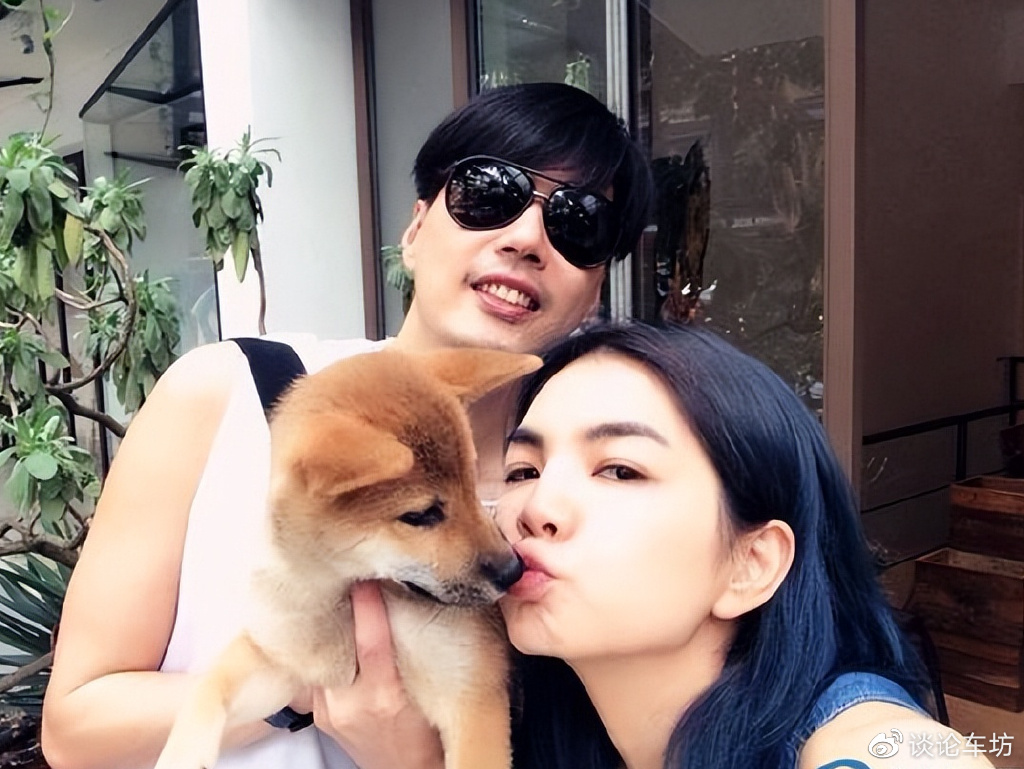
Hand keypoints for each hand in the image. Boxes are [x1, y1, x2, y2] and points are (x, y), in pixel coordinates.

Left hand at [312, 581, 443, 768]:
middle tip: (348, 570)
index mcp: (386, 695)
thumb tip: (416, 594)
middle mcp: (351, 703)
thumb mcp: (436, 687)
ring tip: (342, 595)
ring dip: (333, 624)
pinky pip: (317, 670)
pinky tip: (339, 633)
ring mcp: (329, 709)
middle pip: (340, 640)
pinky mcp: (317, 713)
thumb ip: (418, 645)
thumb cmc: (430, 727)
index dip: (367, 602)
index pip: (371, 639)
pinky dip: (328, 648)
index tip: (366, 572)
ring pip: (324, 652)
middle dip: (344, 604)